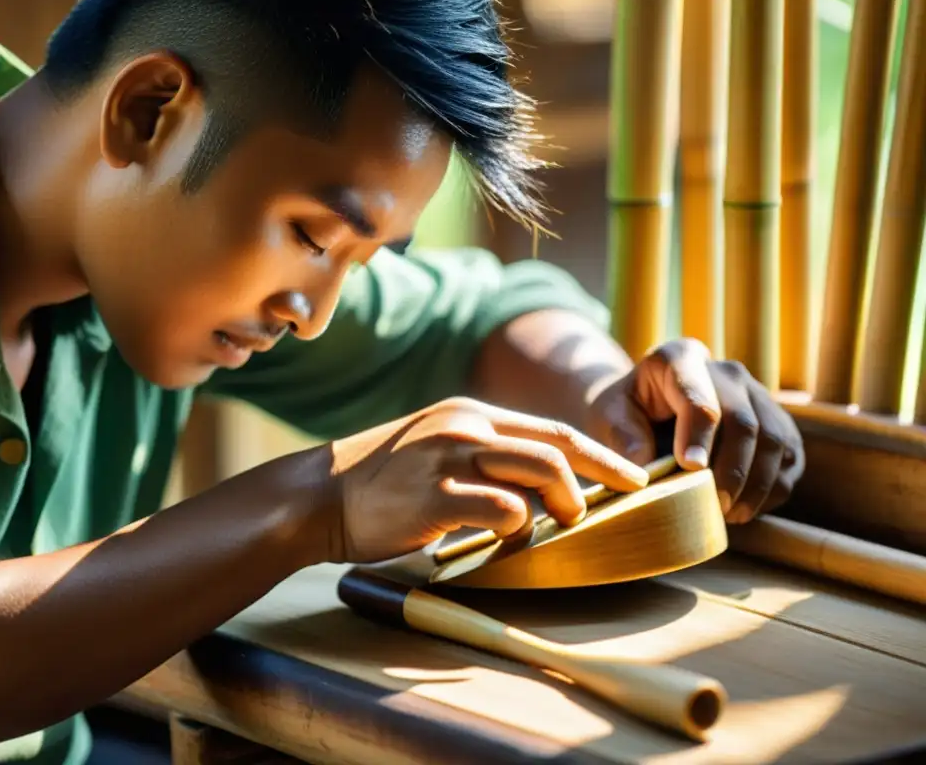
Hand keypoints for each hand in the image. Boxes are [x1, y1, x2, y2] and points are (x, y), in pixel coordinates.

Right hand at [322, 396, 649, 562]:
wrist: (320, 494)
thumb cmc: (381, 479)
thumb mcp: (435, 445)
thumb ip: (481, 453)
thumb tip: (536, 485)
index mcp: (470, 414)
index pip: (552, 430)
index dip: (600, 456)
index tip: (633, 478)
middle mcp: (466, 426)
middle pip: (556, 450)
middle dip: (593, 484)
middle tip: (596, 513)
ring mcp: (450, 458)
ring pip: (538, 474)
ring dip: (560, 507)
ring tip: (555, 527)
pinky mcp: (434, 495)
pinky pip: (501, 510)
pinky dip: (517, 528)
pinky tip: (505, 538)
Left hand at [582, 338, 804, 523]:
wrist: (648, 408)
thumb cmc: (626, 413)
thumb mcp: (610, 416)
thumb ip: (624, 437)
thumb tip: (645, 468)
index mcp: (680, 359)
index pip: (700, 399)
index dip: (699, 437)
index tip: (691, 469)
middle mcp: (726, 371)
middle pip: (744, 422)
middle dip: (731, 470)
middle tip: (714, 505)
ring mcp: (757, 395)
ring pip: (775, 440)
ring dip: (756, 485)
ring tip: (729, 514)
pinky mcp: (777, 421)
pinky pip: (790, 457)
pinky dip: (772, 489)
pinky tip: (744, 508)